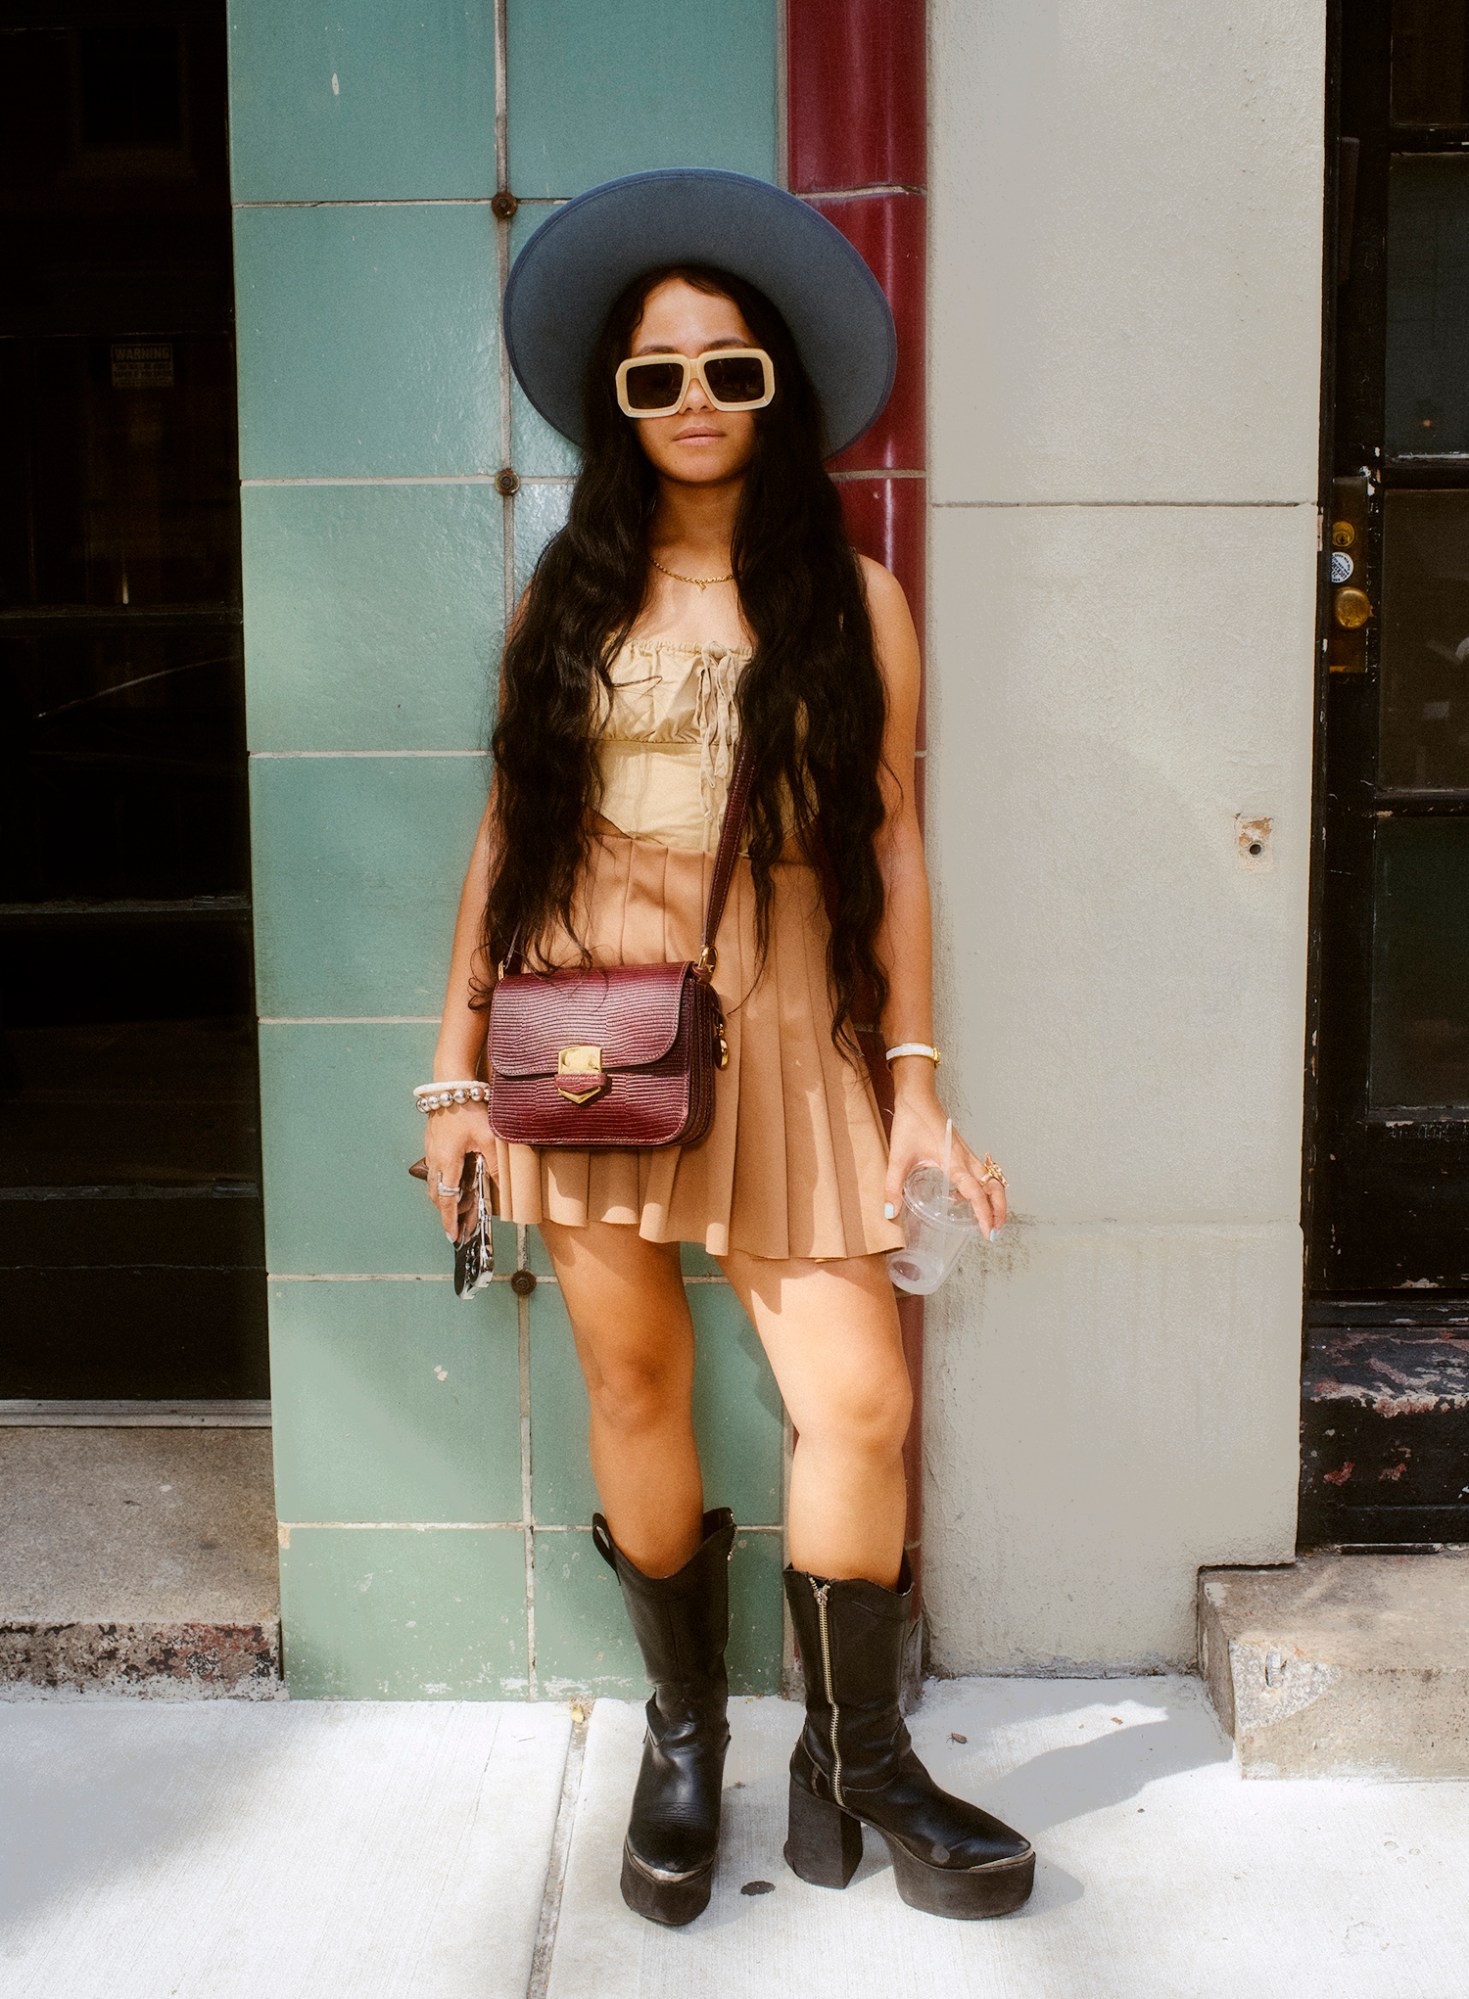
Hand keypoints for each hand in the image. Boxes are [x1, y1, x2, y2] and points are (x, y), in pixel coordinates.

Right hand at [423, 1102, 494, 1240]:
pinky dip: (445, 1181)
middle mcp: (435, 1159)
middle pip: (438, 1195)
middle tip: (460, 1225)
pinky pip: (436, 1169)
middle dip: (448, 1212)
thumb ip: (496, 1164)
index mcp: (447, 1161)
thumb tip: (504, 1188)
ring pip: (435, 1182)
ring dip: (446, 1197)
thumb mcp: (490, 1137)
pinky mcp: (433, 1142)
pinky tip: (457, 1178)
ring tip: (461, 1205)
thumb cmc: (469, 1108)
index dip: (450, 1220)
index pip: (447, 1200)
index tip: (453, 1236)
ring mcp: (432, 1150)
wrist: (451, 1084)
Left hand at [883, 1090, 1007, 1239]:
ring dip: (994, 1199)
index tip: (987, 1232)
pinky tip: (961, 1196)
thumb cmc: (911, 1122)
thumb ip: (893, 1186)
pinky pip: (981, 1172)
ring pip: (991, 1179)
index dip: (984, 1214)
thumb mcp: (899, 1158)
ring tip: (988, 1219)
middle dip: (999, 1210)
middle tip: (995, 1230)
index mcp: (954, 1161)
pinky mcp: (963, 1150)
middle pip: (994, 1186)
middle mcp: (966, 1158)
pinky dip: (982, 1187)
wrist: (917, 1097)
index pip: (976, 1192)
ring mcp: (967, 1153)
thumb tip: (890, 1212)